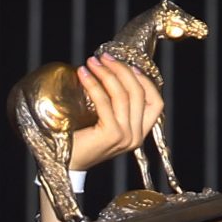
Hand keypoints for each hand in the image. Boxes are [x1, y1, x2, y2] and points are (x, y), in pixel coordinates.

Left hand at [65, 55, 164, 172]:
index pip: (156, 103)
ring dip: (107, 73)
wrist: (66, 164)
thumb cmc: (81, 141)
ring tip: (91, 62)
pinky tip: (83, 74)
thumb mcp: (105, 121)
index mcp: (139, 133)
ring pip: (123, 95)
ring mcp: (125, 137)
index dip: (144, 80)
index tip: (127, 64)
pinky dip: (94, 84)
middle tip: (104, 57)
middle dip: (122, 70)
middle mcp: (136, 136)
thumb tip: (113, 68)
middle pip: (139, 93)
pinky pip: (104, 102)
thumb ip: (116, 104)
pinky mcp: (111, 134)